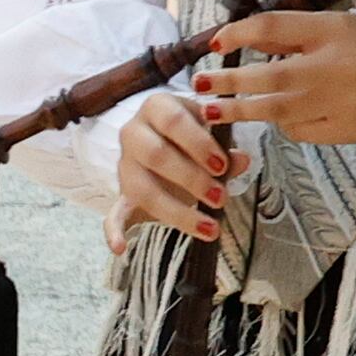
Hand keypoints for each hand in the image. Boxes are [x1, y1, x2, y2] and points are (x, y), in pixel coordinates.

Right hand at [115, 84, 229, 238]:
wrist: (162, 130)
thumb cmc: (193, 129)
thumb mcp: (211, 127)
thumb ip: (225, 144)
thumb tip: (242, 160)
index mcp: (157, 107)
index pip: (174, 121)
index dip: (199, 144)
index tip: (223, 166)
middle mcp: (134, 133)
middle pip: (156, 156)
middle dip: (192, 179)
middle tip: (221, 198)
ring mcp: (124, 164)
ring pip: (142, 188)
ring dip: (176, 211)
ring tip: (209, 227)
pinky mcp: (121, 191)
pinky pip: (113, 212)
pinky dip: (114, 231)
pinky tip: (121, 248)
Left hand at [204, 7, 355, 145]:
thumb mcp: (332, 26)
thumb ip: (287, 33)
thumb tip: (236, 39)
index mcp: (330, 34)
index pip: (275, 27)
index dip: (240, 32)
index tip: (216, 43)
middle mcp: (330, 69)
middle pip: (269, 76)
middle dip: (228, 82)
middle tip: (197, 84)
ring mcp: (335, 103)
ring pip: (275, 110)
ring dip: (241, 110)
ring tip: (213, 111)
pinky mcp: (340, 130)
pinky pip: (298, 130)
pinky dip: (283, 123)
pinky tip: (280, 117)